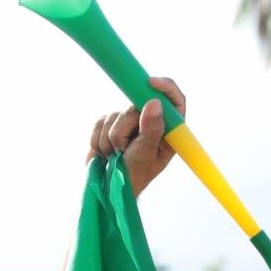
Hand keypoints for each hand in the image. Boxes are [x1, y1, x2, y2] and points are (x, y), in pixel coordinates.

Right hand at [87, 77, 186, 195]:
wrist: (109, 188)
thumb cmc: (134, 176)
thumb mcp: (146, 154)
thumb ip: (151, 129)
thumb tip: (153, 103)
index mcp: (168, 129)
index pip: (173, 99)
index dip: (165, 86)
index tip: (150, 82)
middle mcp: (149, 121)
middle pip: (136, 104)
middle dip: (125, 127)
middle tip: (124, 148)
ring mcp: (128, 122)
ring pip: (115, 114)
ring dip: (111, 138)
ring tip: (115, 155)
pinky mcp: (108, 124)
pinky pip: (100, 121)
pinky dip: (98, 139)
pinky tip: (104, 154)